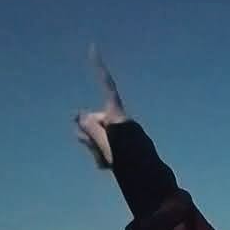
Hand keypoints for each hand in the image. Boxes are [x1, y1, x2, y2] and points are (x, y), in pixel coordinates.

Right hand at [75, 49, 126, 167]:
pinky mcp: (129, 145)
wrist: (150, 181)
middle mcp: (123, 122)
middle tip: (97, 155)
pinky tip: (107, 167)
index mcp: (119, 116)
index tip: (93, 48)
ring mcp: (126, 133)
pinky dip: (105, 155)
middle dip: (90, 136)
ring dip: (97, 149)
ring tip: (104, 165)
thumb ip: (90, 128)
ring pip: (101, 136)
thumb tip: (79, 115)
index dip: (99, 68)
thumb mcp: (104, 144)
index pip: (107, 86)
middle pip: (97, 121)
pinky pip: (110, 147)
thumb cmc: (129, 162)